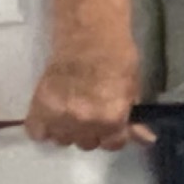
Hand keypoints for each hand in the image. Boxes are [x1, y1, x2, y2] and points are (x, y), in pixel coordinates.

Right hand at [24, 34, 151, 150]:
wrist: (88, 38)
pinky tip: (50, 116)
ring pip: (62, 140)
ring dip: (67, 130)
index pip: (112, 145)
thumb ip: (132, 119)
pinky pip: (37, 132)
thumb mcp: (132, 91)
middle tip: (89, 114)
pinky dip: (42, 127)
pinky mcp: (40, 107)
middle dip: (90, 132)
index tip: (110, 125)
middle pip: (86, 144)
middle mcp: (86, 123)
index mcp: (111, 119)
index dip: (112, 135)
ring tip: (69, 112)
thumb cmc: (117, 59)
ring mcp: (60, 117)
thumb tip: (147, 140)